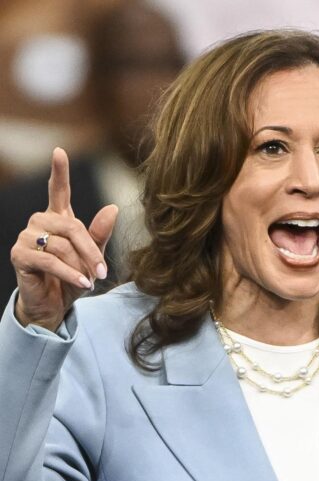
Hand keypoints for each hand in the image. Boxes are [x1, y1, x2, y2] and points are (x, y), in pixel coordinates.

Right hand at [10, 148, 117, 330]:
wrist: (53, 304)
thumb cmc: (72, 277)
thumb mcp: (91, 257)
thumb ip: (100, 234)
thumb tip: (113, 208)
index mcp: (58, 218)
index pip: (57, 190)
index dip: (59, 172)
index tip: (59, 151)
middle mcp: (39, 222)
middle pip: (72, 227)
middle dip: (91, 251)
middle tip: (104, 271)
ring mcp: (27, 237)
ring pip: (62, 246)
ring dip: (80, 266)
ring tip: (90, 280)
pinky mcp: (19, 255)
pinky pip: (50, 261)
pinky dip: (70, 273)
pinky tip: (83, 283)